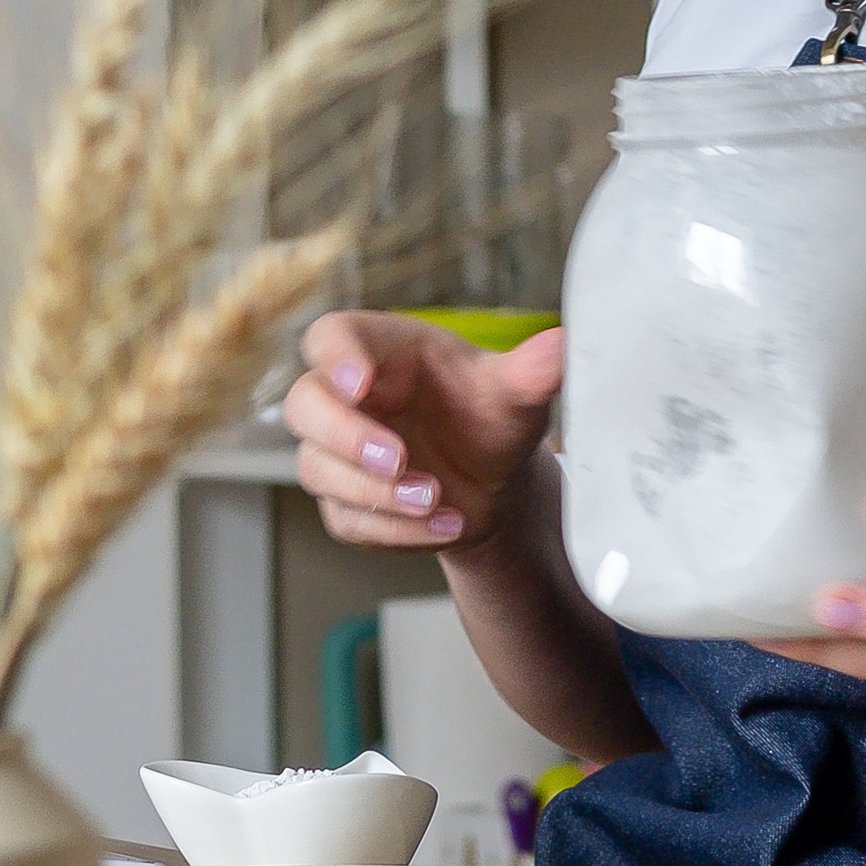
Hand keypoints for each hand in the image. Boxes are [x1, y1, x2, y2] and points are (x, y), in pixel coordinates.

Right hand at [283, 311, 565, 554]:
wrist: (497, 480)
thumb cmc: (491, 417)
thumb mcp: (515, 393)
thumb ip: (531, 371)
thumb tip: (561, 347)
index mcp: (382, 350)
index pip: (332, 336)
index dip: (336, 356)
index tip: (359, 381)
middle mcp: (351, 398)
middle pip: (305, 404)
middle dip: (346, 436)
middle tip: (397, 458)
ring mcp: (340, 452)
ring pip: (317, 469)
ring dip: (374, 492)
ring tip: (436, 498)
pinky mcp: (345, 502)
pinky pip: (346, 520)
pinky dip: (394, 529)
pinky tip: (442, 524)